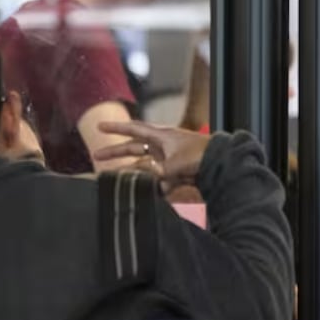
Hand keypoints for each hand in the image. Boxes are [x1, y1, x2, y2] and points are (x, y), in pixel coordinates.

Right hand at [92, 122, 210, 186]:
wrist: (222, 163)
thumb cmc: (202, 155)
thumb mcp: (177, 163)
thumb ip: (158, 171)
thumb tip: (144, 178)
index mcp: (161, 136)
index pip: (133, 129)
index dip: (116, 128)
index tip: (100, 126)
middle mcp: (161, 146)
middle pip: (133, 148)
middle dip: (116, 152)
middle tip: (97, 156)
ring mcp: (167, 159)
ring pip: (143, 166)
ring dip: (130, 172)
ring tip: (113, 178)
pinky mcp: (174, 172)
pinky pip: (157, 179)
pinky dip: (151, 185)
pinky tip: (143, 192)